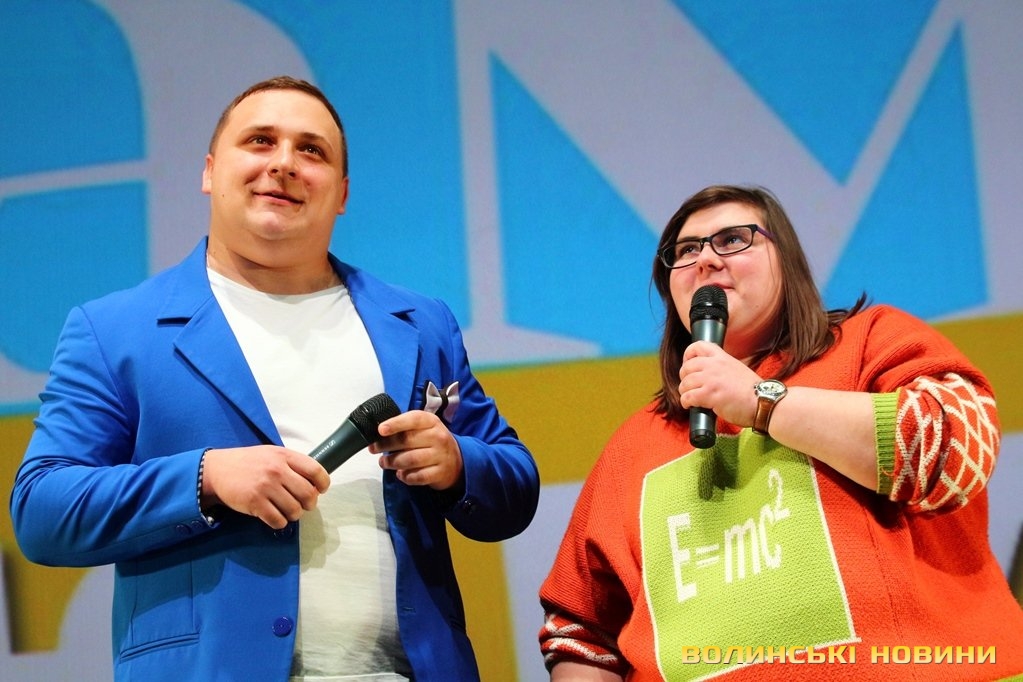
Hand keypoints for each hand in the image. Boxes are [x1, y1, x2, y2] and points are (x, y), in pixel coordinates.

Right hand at [201, 445, 330, 528]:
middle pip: (308, 494)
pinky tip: (275, 517)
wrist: (217, 470)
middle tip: (303, 505)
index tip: (321, 490)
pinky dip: (280, 522)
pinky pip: (278, 520)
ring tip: (287, 511)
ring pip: (294, 510)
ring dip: (294, 514)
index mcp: (284, 456)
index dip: (323, 483)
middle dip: (309, 504)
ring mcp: (266, 487)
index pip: (316, 470)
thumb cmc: (249, 463)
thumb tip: (314, 484)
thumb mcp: (272, 454)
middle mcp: (277, 470)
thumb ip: (292, 465)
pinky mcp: (254, 503)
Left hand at [370, 410, 463, 490]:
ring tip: (383, 462)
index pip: (413, 419)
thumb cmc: (433, 442)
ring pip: (410, 460)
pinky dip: (405, 476)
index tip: (381, 429)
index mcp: (431, 422)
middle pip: (407, 440)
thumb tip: (378, 433)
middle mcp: (438, 437)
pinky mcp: (439, 473)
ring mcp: (440, 456)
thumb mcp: (424, 428)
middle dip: (386, 445)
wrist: (457, 461)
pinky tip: (400, 474)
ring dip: (392, 462)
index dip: (396, 423)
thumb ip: (405, 428)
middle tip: (374, 449)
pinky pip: (417, 476)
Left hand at [678, 341, 761, 426]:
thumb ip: (721, 368)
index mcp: (722, 357)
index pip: (698, 346)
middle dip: (684, 378)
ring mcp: (711, 379)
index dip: (688, 355)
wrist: (764, 402)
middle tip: (690, 386)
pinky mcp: (709, 395)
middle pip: (687, 367)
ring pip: (685, 383)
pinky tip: (690, 405)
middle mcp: (714, 366)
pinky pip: (687, 397)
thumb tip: (707, 374)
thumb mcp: (736, 369)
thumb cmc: (752, 391)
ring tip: (691, 398)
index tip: (688, 364)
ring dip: (685, 392)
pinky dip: (686, 402)